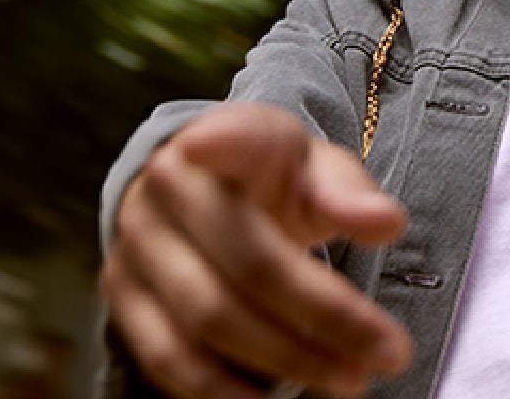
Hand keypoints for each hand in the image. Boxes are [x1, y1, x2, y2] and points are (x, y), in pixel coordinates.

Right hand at [100, 102, 411, 398]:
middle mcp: (167, 185)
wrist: (210, 193)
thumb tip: (388, 224)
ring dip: (285, 359)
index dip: (218, 141)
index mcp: (227, 138)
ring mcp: (136, 242)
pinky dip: (219, 388)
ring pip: (208, 317)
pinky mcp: (120, 293)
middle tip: (389, 353)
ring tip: (349, 379)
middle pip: (248, 261)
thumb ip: (349, 194)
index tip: (206, 144)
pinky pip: (166, 354)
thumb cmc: (276, 182)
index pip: (227, 137)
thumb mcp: (318, 171)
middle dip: (324, 316)